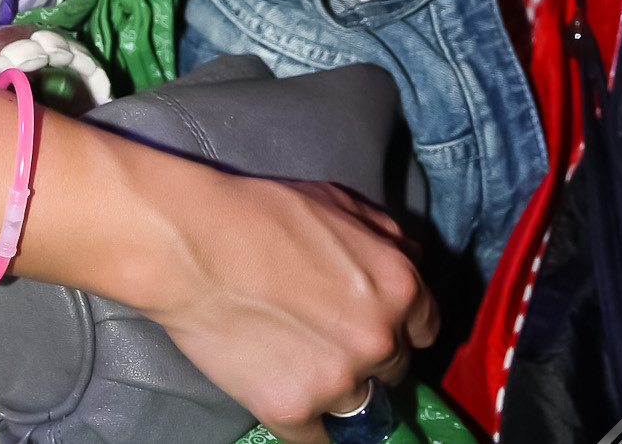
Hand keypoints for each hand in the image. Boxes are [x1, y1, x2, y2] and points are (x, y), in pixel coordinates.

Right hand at [139, 170, 437, 442]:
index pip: (426, 327)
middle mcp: (378, 339)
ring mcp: (338, 381)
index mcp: (398, 285)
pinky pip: (318, 439)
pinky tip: (285, 391)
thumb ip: (384, 235)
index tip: (377, 324)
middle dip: (368, 354)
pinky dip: (306, 420)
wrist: (195, 245)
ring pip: (357, 405)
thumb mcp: (338, 202)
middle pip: (395, 368)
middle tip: (329, 335)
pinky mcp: (294, 411)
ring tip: (300, 359)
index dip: (401, 323)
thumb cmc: (262, 213)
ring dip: (336, 387)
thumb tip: (408, 257)